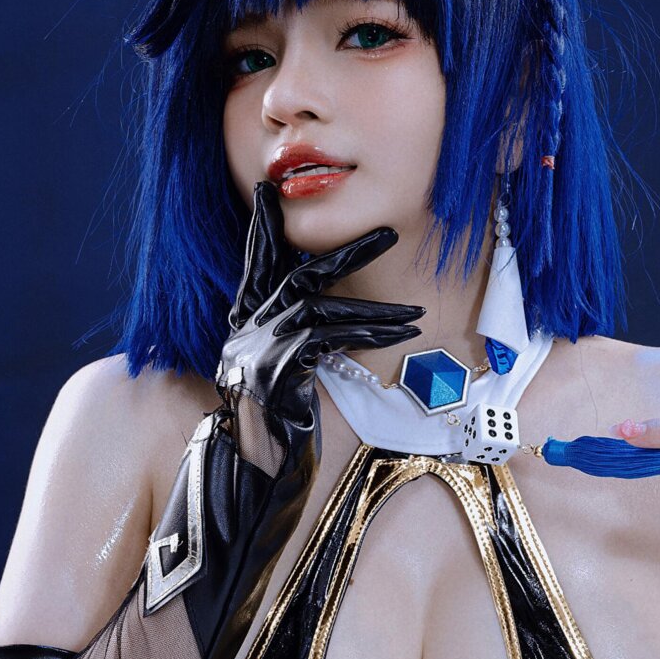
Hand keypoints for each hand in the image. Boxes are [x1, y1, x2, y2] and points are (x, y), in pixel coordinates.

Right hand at [218, 182, 424, 449]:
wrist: (253, 468)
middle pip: (297, 275)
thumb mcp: (281, 371)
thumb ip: (294, 337)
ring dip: (374, 312)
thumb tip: (325, 313)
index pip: (256, 263)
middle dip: (346, 252)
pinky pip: (328, 341)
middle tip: (389, 232)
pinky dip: (367, 337)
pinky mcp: (275, 372)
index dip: (262, 228)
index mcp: (244, 322)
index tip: (267, 190)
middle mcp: (245, 329)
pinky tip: (399, 338)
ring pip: (320, 308)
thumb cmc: (274, 423)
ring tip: (415, 317)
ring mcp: (257, 349)